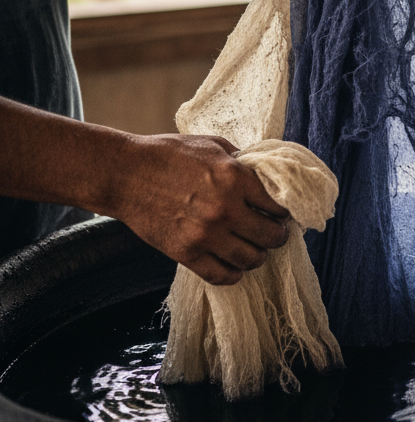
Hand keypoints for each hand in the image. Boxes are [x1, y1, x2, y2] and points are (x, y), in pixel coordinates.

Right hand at [114, 134, 289, 285]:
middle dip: (276, 236)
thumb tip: (266, 175)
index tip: (281, 214)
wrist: (124, 174)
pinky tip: (234, 265)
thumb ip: (242, 161)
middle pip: (271, 236)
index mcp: (236, 178)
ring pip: (251, 259)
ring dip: (258, 256)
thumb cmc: (168, 154)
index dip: (284, 211)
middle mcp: (225, 209)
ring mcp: (205, 234)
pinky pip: (222, 275)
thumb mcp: (212, 145)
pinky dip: (234, 274)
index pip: (279, 206)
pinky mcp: (186, 253)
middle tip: (273, 233)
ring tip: (254, 249)